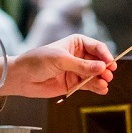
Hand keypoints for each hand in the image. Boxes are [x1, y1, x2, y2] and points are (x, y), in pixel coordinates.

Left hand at [0, 35, 116, 97]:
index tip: (110, 63)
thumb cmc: (38, 61)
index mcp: (76, 43)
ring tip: (103, 84)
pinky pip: (89, 85)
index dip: (105, 55)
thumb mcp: (61, 60)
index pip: (96, 47)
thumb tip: (101, 67)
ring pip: (95, 74)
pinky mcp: (74, 83)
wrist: (22, 77)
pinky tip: (101, 89)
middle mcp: (79, 56)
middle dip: (104, 68)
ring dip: (101, 79)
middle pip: (98, 61)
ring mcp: (77, 70)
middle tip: (107, 75)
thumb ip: (81, 65)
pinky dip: (96, 87)